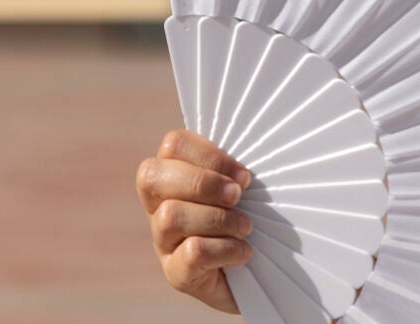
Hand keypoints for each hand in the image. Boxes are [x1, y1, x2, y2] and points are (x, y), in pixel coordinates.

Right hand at [135, 130, 253, 313]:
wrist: (267, 274)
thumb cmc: (259, 218)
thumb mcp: (250, 187)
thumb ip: (238, 168)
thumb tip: (249, 158)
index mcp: (178, 176)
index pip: (173, 145)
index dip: (207, 154)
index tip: (243, 174)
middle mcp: (160, 206)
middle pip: (152, 177)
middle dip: (201, 182)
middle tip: (238, 195)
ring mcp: (163, 242)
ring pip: (170, 216)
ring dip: (219, 219)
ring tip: (246, 227)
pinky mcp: (176, 274)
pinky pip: (192, 253)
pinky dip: (226, 250)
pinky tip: (244, 253)